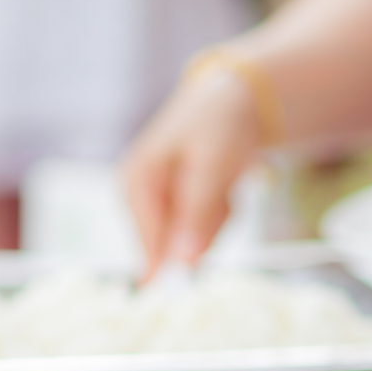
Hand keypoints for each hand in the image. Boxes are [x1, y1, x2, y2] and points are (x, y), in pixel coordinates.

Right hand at [122, 68, 262, 276]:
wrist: (235, 102)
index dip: (175, 262)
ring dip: (218, 220)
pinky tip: (224, 188)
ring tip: (223, 186)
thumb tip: (183, 264)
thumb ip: (196, 216)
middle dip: (207, 230)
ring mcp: (162, 206)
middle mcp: (142, 198)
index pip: (150, 244)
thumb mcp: (209, 169)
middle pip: (176, 247)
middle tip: (221, 195)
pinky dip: (223, 215)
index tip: (197, 269)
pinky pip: (207, 233)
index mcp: (135, 183)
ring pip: (196, 243)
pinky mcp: (182, 211)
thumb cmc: (218, 126)